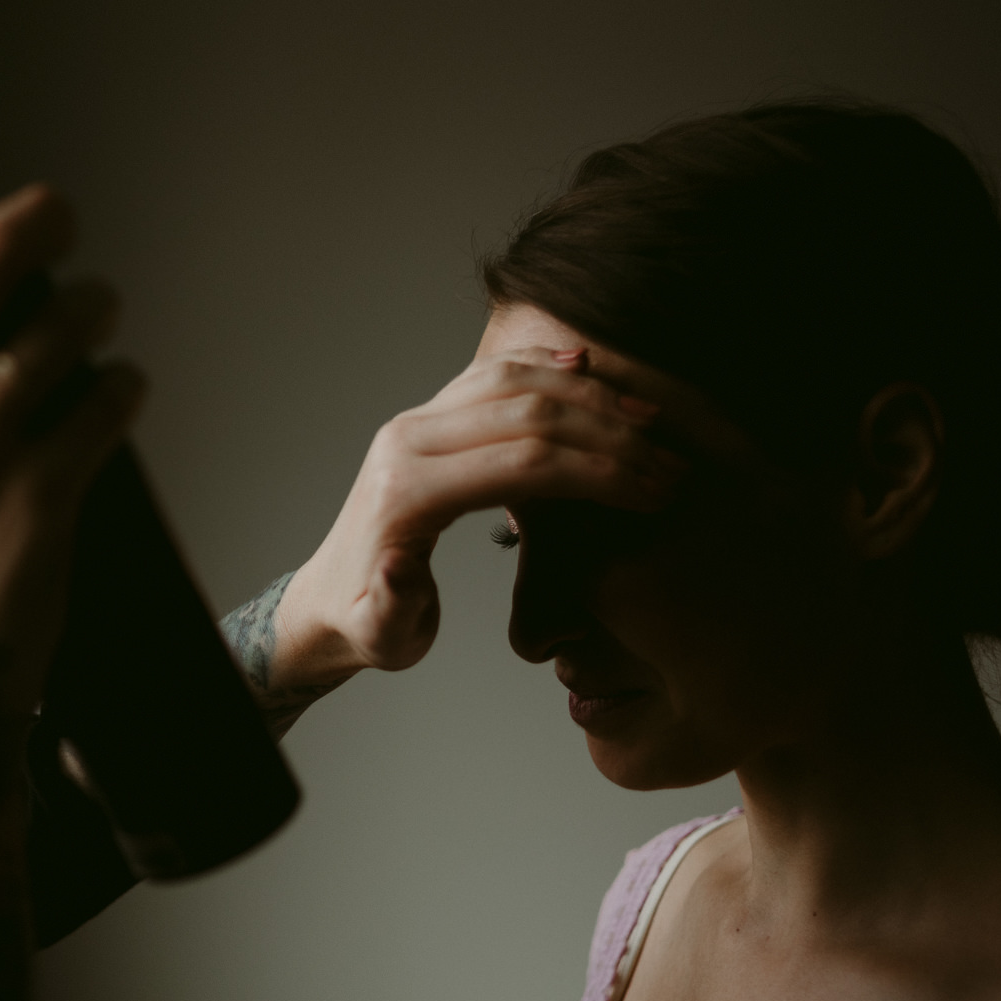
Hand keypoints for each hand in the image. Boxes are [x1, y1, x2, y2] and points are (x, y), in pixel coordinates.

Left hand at [275, 347, 683, 683]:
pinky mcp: (428, 415)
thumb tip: (398, 568)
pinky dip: (544, 366)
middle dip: (610, 436)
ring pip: (513, 379)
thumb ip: (389, 608)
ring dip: (587, 396)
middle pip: (527, 412)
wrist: (330, 599)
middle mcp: (408, 439)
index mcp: (407, 490)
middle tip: (670, 465)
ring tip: (651, 423)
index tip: (655, 494)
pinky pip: (493, 372)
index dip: (598, 473)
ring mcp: (417, 419)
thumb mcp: (379, 634)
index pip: (523, 462)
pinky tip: (588, 369)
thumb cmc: (367, 625)